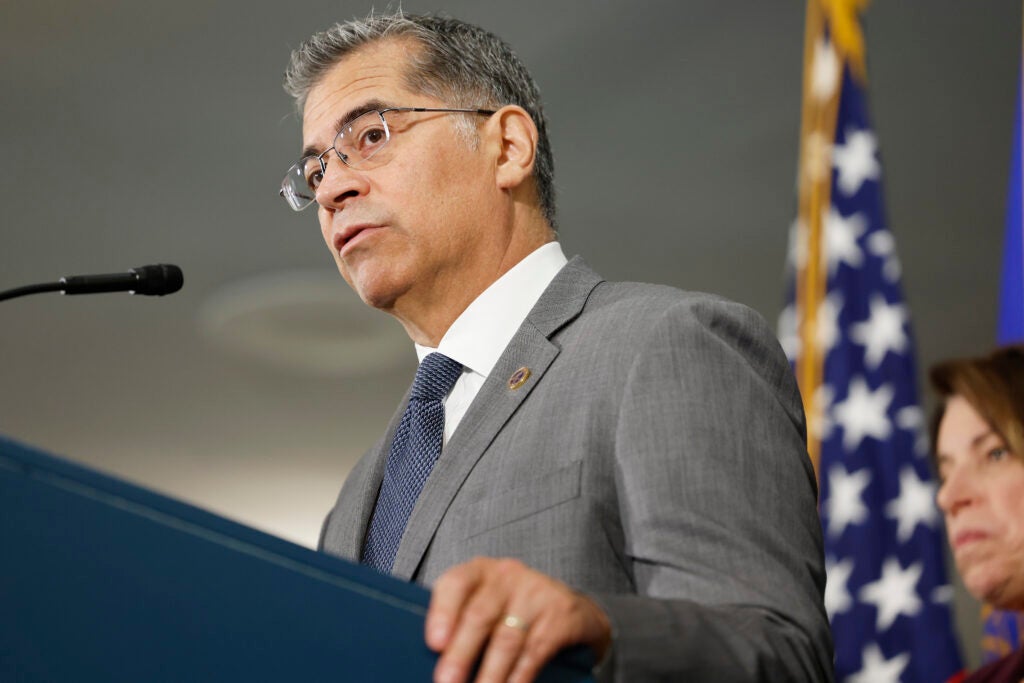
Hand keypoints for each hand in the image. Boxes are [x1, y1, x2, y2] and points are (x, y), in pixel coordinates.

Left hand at [425, 557, 611, 682]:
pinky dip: (518, 677)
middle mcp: (507, 576)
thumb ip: (462, 623)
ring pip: (506, 638)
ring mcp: (536, 593)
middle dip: (460, 654)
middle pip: (479, 615)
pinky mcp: (560, 614)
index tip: (434, 644)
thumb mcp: (487, 604)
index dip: (442, 613)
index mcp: (480, 571)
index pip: (456, 583)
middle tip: (446, 681)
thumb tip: (436, 661)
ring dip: (489, 674)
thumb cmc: (513, 611)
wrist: (572, 610)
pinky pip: (535, 651)